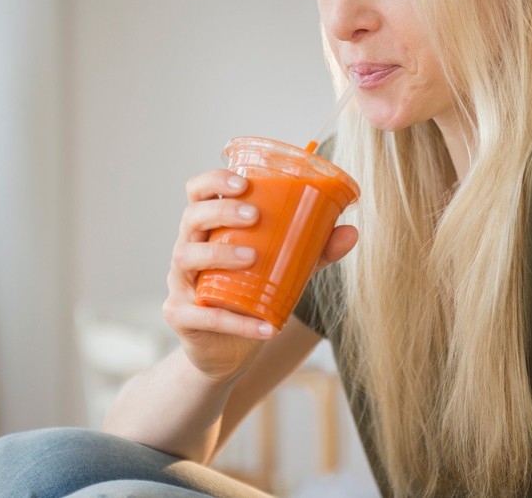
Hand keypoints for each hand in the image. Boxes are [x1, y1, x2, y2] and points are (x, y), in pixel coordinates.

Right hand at [163, 169, 356, 385]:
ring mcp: (180, 283)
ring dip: (219, 253)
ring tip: (252, 258)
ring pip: (186, 258)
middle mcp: (188, 248)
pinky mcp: (180, 316)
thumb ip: (313, 252)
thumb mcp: (284, 270)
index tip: (243, 182)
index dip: (213, 181)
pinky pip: (205, 316)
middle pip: (191, 217)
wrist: (227, 350)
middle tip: (254, 216)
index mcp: (208, 229)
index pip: (197, 192)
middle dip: (221, 211)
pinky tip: (267, 327)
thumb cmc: (251, 296)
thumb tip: (352, 232)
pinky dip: (237, 321)